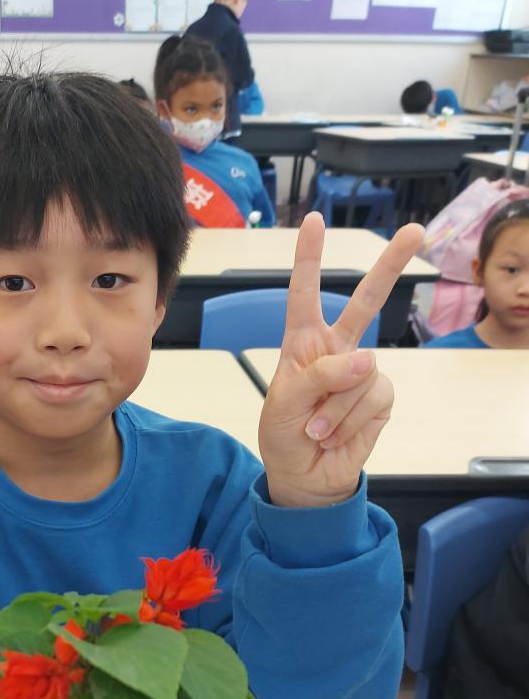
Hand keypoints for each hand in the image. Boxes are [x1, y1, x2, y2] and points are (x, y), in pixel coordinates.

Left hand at [258, 212, 423, 509]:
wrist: (304, 476)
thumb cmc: (284, 434)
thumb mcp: (284, 402)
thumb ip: (319, 376)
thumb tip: (366, 360)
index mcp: (303, 342)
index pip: (305, 294)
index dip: (309, 258)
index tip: (315, 222)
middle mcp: (336, 350)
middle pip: (365, 301)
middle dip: (390, 266)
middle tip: (414, 232)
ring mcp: (362, 373)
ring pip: (362, 372)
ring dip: (335, 408)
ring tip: (316, 428)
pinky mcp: (381, 397)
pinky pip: (374, 397)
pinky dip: (352, 420)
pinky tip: (337, 434)